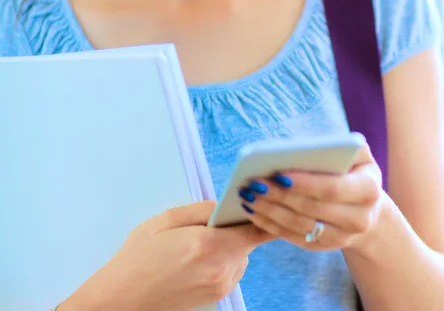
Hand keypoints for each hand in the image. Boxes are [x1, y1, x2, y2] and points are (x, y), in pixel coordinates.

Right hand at [60, 201, 274, 310]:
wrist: (121, 301)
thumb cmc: (138, 258)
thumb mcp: (165, 220)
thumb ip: (201, 210)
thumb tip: (224, 205)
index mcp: (209, 245)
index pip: (256, 230)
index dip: (262, 216)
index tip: (260, 203)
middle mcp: (222, 269)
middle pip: (248, 240)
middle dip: (236, 227)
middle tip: (211, 221)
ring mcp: (221, 286)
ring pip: (241, 254)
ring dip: (229, 244)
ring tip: (197, 242)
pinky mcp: (217, 296)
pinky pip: (231, 269)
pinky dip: (222, 259)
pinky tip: (196, 258)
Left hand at [237, 144, 382, 252]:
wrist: (368, 206)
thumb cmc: (354, 169)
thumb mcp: (357, 153)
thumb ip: (339, 146)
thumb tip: (303, 148)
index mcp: (368, 190)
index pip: (332, 189)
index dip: (304, 183)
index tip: (278, 174)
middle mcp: (359, 219)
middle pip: (312, 209)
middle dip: (279, 196)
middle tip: (253, 183)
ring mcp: (341, 238)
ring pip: (299, 225)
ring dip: (270, 210)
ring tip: (247, 194)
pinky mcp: (323, 247)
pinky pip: (293, 237)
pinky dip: (270, 224)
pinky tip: (252, 210)